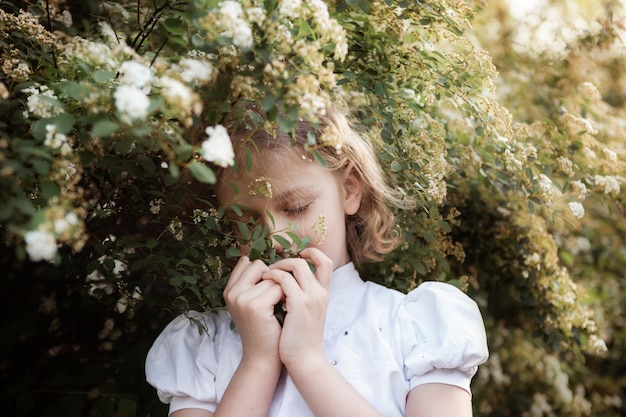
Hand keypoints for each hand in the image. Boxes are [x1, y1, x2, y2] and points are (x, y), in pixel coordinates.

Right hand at [223, 256, 283, 365]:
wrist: (264, 357)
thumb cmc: (264, 328)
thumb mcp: (253, 303)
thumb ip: (253, 282)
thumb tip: (261, 259)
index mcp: (229, 289)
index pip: (248, 262)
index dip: (264, 273)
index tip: (269, 290)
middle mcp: (232, 292)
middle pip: (260, 265)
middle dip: (273, 279)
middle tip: (275, 299)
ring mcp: (242, 299)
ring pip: (272, 277)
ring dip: (282, 289)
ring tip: (279, 308)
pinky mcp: (255, 306)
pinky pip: (279, 288)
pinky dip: (286, 298)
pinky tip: (283, 311)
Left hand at [261, 248, 332, 367]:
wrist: (305, 360)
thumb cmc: (300, 339)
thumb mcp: (306, 314)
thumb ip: (301, 297)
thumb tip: (284, 284)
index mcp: (323, 294)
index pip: (326, 263)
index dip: (312, 254)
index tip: (296, 256)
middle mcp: (320, 292)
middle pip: (309, 260)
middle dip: (287, 259)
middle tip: (273, 268)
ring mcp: (312, 297)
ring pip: (297, 264)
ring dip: (278, 266)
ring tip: (266, 274)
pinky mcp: (300, 304)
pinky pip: (285, 279)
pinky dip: (273, 276)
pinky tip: (264, 283)